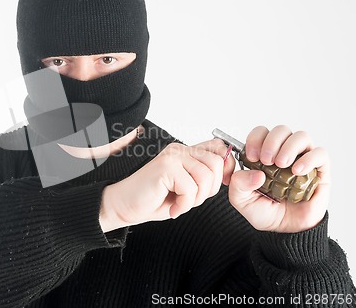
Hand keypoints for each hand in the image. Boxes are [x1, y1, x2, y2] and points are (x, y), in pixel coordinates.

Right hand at [99, 140, 234, 231]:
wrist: (124, 206)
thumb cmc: (154, 200)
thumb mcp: (187, 188)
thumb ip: (204, 178)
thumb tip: (230, 171)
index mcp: (186, 152)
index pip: (219, 149)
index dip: (224, 168)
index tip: (213, 187)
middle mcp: (180, 150)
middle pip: (217, 164)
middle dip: (210, 189)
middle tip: (191, 200)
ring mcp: (172, 157)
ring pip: (206, 177)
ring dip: (196, 198)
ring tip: (180, 203)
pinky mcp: (165, 167)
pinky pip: (190, 188)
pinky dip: (184, 205)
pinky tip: (173, 207)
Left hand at [228, 125, 329, 232]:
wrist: (286, 230)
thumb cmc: (264, 211)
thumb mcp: (241, 200)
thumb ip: (238, 184)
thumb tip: (255, 172)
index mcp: (264, 154)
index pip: (261, 132)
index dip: (255, 139)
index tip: (251, 156)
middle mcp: (284, 152)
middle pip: (281, 130)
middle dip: (271, 141)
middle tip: (265, 160)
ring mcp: (303, 159)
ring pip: (301, 136)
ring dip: (289, 147)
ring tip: (281, 165)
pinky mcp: (320, 170)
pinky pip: (320, 153)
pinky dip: (308, 159)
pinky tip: (297, 172)